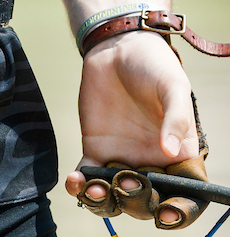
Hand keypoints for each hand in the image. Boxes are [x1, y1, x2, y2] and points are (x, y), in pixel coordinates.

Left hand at [65, 31, 200, 226]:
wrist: (118, 47)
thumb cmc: (154, 65)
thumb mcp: (173, 86)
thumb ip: (176, 118)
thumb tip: (170, 152)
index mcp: (179, 155)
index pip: (186, 194)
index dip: (180, 210)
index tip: (166, 213)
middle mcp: (153, 165)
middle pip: (148, 201)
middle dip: (137, 202)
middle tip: (126, 181)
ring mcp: (123, 159)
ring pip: (116, 196)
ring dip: (106, 201)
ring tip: (95, 189)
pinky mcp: (96, 150)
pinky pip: (89, 177)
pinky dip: (80, 186)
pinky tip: (74, 181)